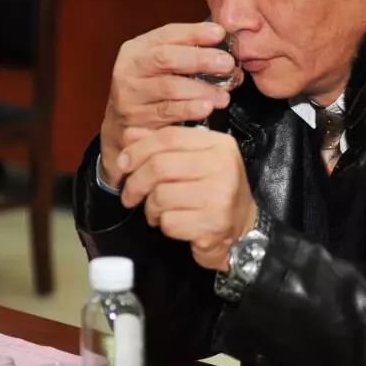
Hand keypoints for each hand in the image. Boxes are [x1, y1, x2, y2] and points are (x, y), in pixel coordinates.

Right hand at [99, 22, 236, 186]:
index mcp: (137, 49)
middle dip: (200, 59)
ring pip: (169, 88)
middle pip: (166, 59)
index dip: (195, 33)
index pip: (167, 34)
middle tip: (226, 64)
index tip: (219, 34)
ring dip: (201, 89)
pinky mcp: (136, 120)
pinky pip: (167, 114)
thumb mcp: (161, 64)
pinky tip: (206, 108)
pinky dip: (189, 110)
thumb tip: (222, 41)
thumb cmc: (151, 89)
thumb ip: (186, 51)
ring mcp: (130, 96)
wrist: (124, 125)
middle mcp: (129, 70)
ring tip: (223, 94)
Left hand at [116, 126, 256, 271]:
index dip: (139, 149)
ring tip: (158, 211)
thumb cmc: (213, 192)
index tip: (123, 163)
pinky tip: (175, 223)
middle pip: (160, 166)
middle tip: (130, 195)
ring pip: (160, 196)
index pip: (169, 137)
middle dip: (136, 182)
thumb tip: (130, 134)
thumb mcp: (193, 161)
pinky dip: (164, 225)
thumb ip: (162, 146)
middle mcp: (223, 167)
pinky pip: (169, 221)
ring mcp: (220, 197)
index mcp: (219, 145)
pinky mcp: (212, 225)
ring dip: (151, 208)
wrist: (241, 230)